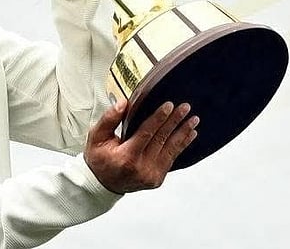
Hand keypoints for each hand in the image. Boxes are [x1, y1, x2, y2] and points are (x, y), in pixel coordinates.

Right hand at [84, 100, 198, 193]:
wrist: (102, 184)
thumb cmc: (99, 159)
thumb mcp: (96, 136)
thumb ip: (109, 119)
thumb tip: (124, 104)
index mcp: (127, 157)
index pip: (147, 133)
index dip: (159, 118)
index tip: (169, 106)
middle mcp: (141, 168)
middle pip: (162, 139)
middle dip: (175, 121)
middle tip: (185, 108)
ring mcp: (151, 175)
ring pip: (171, 149)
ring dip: (183, 133)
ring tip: (193, 120)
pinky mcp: (157, 179)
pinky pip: (171, 159)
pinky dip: (181, 145)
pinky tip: (189, 135)